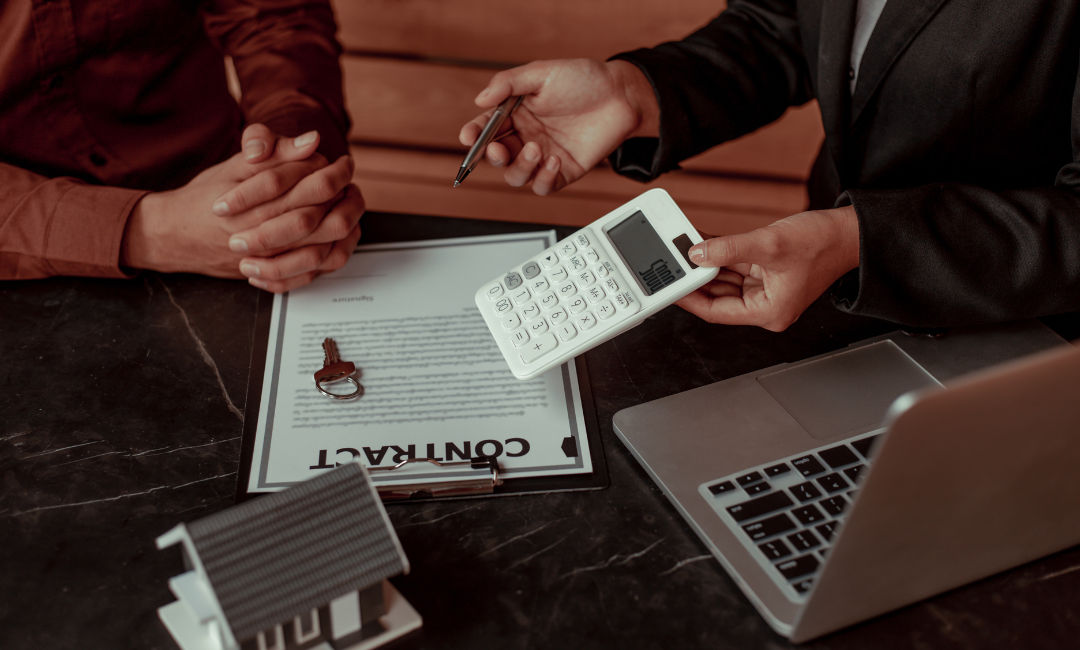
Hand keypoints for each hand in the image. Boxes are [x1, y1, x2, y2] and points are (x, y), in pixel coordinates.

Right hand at [122, 125, 363, 291]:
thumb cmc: (205, 197)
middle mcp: (267, 233)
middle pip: (325, 219)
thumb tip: (312, 140)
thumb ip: (274, 153)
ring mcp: (270, 258)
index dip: (336, 172)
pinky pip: (312, 273)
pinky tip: (334, 236)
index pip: (314, 186)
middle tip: (350, 184)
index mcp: (259, 202)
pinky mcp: (271, 272)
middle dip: (345, 199)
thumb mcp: (235, 166)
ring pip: (324, 249)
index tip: (344, 162)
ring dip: (343, 227)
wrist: (173, 236)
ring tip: (346, 207)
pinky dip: (330, 254)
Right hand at [458, 59, 658, 194]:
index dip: (473, 136)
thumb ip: (509, 83)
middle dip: (491, 156)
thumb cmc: (584, 80)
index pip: (485, 129)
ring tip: (536, 149)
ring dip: (519, 167)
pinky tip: (554, 160)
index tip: (468, 137)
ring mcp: (543, 156)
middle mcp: (526, 137)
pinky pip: (543, 186)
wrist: (620, 95)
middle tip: (497, 149)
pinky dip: (543, 179)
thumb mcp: (542, 73)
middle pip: (496, 158)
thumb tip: (480, 100)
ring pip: (516, 176)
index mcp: (516, 114)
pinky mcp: (563, 172)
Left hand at [676, 207, 860, 330]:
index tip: (670, 288)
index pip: (717, 312)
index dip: (690, 299)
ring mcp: (766, 290)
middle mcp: (766, 306)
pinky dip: (720, 255)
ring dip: (707, 264)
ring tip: (684, 249)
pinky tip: (703, 242)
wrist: (849, 232)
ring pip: (725, 280)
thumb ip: (729, 249)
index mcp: (769, 313)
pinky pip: (735, 267)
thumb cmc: (823, 245)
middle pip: (718, 296)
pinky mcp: (766, 273)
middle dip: (696, 278)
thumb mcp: (768, 245)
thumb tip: (697, 253)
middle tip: (673, 263)